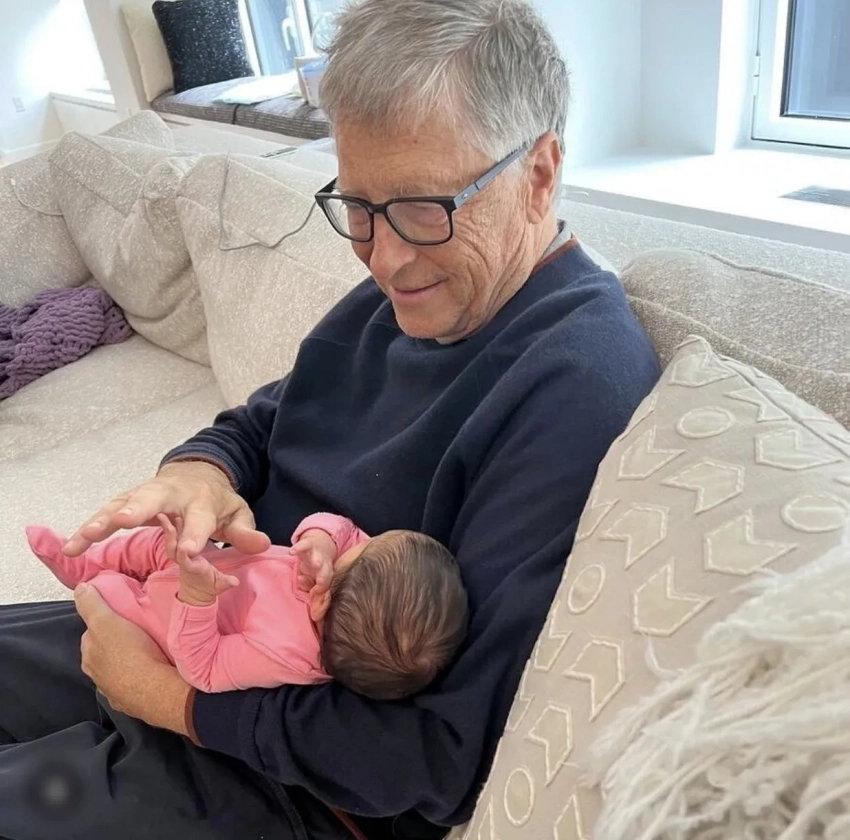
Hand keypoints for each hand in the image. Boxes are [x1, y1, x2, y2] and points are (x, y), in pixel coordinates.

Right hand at [63, 460, 270, 560]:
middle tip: (123, 520)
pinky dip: (90, 526)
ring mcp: (147, 495)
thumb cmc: (217, 502)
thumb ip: (245, 532)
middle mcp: (173, 494)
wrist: (197, 472)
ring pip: (123, 503)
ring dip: (102, 519)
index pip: (199, 519)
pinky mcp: (129, 499)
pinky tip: (72, 546)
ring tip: (82, 538)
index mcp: (203, 501)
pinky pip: (107, 512)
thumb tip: (262, 545)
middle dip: (139, 508)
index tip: (188, 552)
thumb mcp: (238, 514)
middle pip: (154, 498)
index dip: (195, 535)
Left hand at [74, 583, 191, 735]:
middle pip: (105, 652)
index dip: (105, 622)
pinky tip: (151, 669)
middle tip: (136, 629)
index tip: (120, 615)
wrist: (158, 691)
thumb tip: (80, 588)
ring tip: (148, 648)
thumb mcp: (107, 622)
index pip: (92, 634)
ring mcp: (115, 691)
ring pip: (119, 669)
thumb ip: (92, 605)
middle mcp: (98, 676)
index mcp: (90, 656)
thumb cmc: (133, 655)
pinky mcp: (133, 702)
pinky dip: (139, 676)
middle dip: (116, 642)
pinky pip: (134, 684)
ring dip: (129, 660)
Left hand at [157, 514, 238, 605]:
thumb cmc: (209, 585)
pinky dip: (170, 528)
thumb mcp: (220, 584)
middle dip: (171, 537)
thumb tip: (235, 581)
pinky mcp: (179, 549)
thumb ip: (226, 582)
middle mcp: (185, 561)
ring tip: (164, 516)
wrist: (196, 589)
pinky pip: (172, 539)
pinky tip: (169, 515)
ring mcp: (180, 555)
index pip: (187, 561)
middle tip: (170, 522)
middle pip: (173, 551)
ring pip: (171, 543)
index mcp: (195, 568)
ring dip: (168, 530)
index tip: (183, 546)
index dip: (184, 554)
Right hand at [292, 530, 335, 594]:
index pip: (325, 584)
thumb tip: (307, 589)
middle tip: (321, 582)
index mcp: (327, 574)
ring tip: (317, 564)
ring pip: (318, 558)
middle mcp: (324, 564)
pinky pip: (303, 545)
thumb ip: (309, 585)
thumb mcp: (312, 577)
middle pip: (326, 573)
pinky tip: (292, 552)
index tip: (313, 593)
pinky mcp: (309, 544)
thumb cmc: (316, 567)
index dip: (320, 589)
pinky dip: (298, 548)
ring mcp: (316, 553)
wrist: (321, 544)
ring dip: (317, 561)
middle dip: (323, 578)